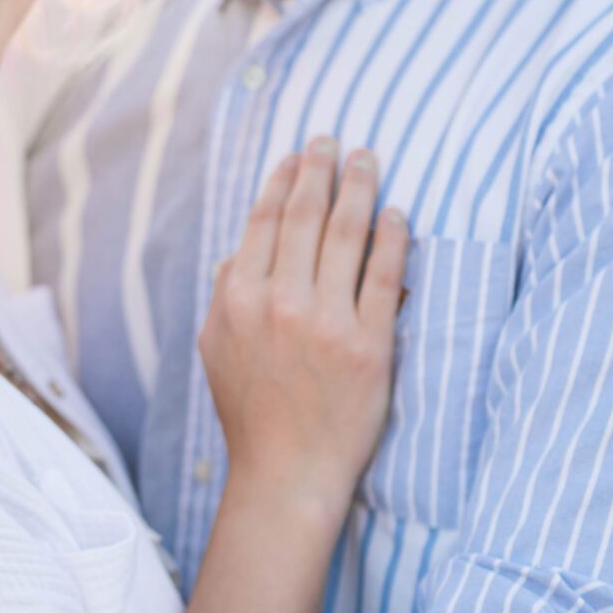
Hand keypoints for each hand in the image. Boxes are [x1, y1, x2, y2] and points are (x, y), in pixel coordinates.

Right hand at [197, 139, 406, 500]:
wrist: (288, 473)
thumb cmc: (252, 415)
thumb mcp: (216, 351)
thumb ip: (224, 296)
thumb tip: (237, 252)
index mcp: (237, 300)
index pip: (264, 223)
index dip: (282, 182)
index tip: (297, 156)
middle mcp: (278, 303)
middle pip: (304, 217)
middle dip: (320, 170)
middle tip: (334, 139)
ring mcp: (325, 322)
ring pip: (345, 235)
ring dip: (357, 188)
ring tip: (367, 160)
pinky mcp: (368, 344)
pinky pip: (384, 275)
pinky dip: (391, 237)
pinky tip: (396, 213)